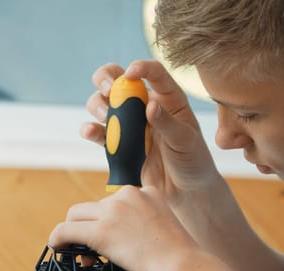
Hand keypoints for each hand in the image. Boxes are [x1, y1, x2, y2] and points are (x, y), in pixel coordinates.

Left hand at [48, 185, 198, 270]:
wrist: (183, 269)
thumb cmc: (180, 260)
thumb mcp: (165, 229)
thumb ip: (143, 226)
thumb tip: (121, 243)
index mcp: (149, 193)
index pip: (117, 200)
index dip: (109, 220)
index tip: (112, 236)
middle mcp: (130, 195)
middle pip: (95, 205)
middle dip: (91, 225)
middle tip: (93, 249)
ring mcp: (114, 211)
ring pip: (77, 214)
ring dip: (76, 232)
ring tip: (83, 253)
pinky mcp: (101, 230)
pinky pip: (66, 229)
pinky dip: (58, 238)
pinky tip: (58, 247)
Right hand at [84, 60, 218, 205]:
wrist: (185, 191)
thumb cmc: (193, 160)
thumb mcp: (186, 141)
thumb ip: (168, 124)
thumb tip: (150, 106)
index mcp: (168, 97)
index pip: (153, 72)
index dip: (141, 67)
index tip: (131, 72)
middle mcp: (144, 105)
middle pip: (116, 79)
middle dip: (105, 78)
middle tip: (107, 89)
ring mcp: (128, 124)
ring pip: (102, 103)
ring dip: (98, 105)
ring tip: (106, 117)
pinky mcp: (118, 144)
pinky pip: (99, 132)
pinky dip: (90, 129)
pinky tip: (92, 131)